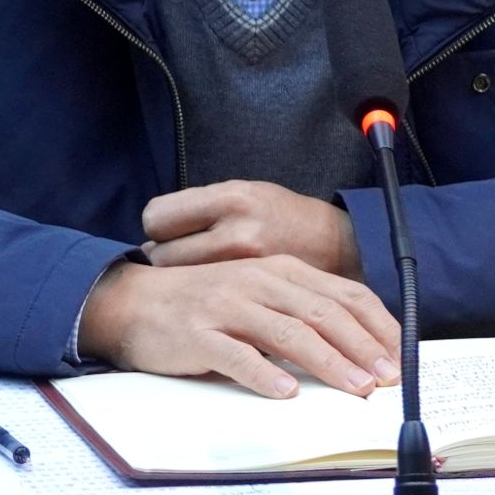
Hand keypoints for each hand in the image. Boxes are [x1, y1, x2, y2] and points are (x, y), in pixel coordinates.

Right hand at [77, 256, 400, 398]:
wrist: (134, 301)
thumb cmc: (201, 303)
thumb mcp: (255, 294)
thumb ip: (295, 310)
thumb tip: (351, 346)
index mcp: (276, 271)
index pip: (339, 294)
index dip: (374, 326)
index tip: (399, 356)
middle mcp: (256, 283)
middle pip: (321, 313)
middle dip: (361, 348)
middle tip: (386, 379)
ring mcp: (226, 306)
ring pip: (287, 333)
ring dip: (327, 362)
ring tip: (354, 389)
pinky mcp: (198, 334)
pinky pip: (236, 355)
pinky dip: (264, 375)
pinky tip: (285, 393)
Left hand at [142, 179, 363, 279]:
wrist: (340, 246)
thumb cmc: (282, 217)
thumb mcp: (244, 193)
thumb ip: (201, 209)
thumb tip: (154, 237)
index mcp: (230, 197)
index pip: (158, 216)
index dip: (159, 227)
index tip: (172, 234)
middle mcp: (235, 229)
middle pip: (162, 254)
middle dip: (166, 258)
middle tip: (183, 261)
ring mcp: (246, 265)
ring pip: (180, 281)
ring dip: (182, 281)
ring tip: (199, 277)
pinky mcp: (257, 295)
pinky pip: (206, 301)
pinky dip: (205, 299)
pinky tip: (215, 296)